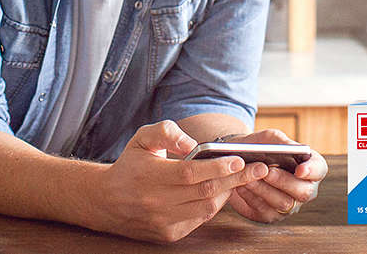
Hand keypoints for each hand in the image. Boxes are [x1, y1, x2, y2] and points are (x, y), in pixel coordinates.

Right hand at [95, 120, 268, 242]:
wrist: (106, 201)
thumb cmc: (130, 165)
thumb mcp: (142, 138)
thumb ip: (167, 131)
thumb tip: (191, 144)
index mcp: (150, 176)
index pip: (191, 173)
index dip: (218, 167)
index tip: (239, 159)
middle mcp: (157, 202)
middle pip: (205, 192)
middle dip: (236, 179)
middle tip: (259, 168)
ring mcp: (164, 221)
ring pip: (206, 208)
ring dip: (228, 193)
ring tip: (243, 177)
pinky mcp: (169, 234)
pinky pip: (200, 219)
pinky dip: (214, 205)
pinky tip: (222, 191)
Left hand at [224, 129, 326, 222]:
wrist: (239, 162)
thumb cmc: (260, 147)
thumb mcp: (270, 138)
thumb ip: (281, 142)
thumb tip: (291, 149)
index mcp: (310, 167)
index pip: (319, 170)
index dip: (311, 171)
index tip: (299, 169)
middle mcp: (304, 188)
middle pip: (304, 192)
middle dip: (284, 181)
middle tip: (267, 172)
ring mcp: (290, 205)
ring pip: (283, 203)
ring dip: (264, 190)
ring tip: (249, 178)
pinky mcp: (271, 215)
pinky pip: (265, 211)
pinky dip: (252, 198)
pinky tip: (241, 186)